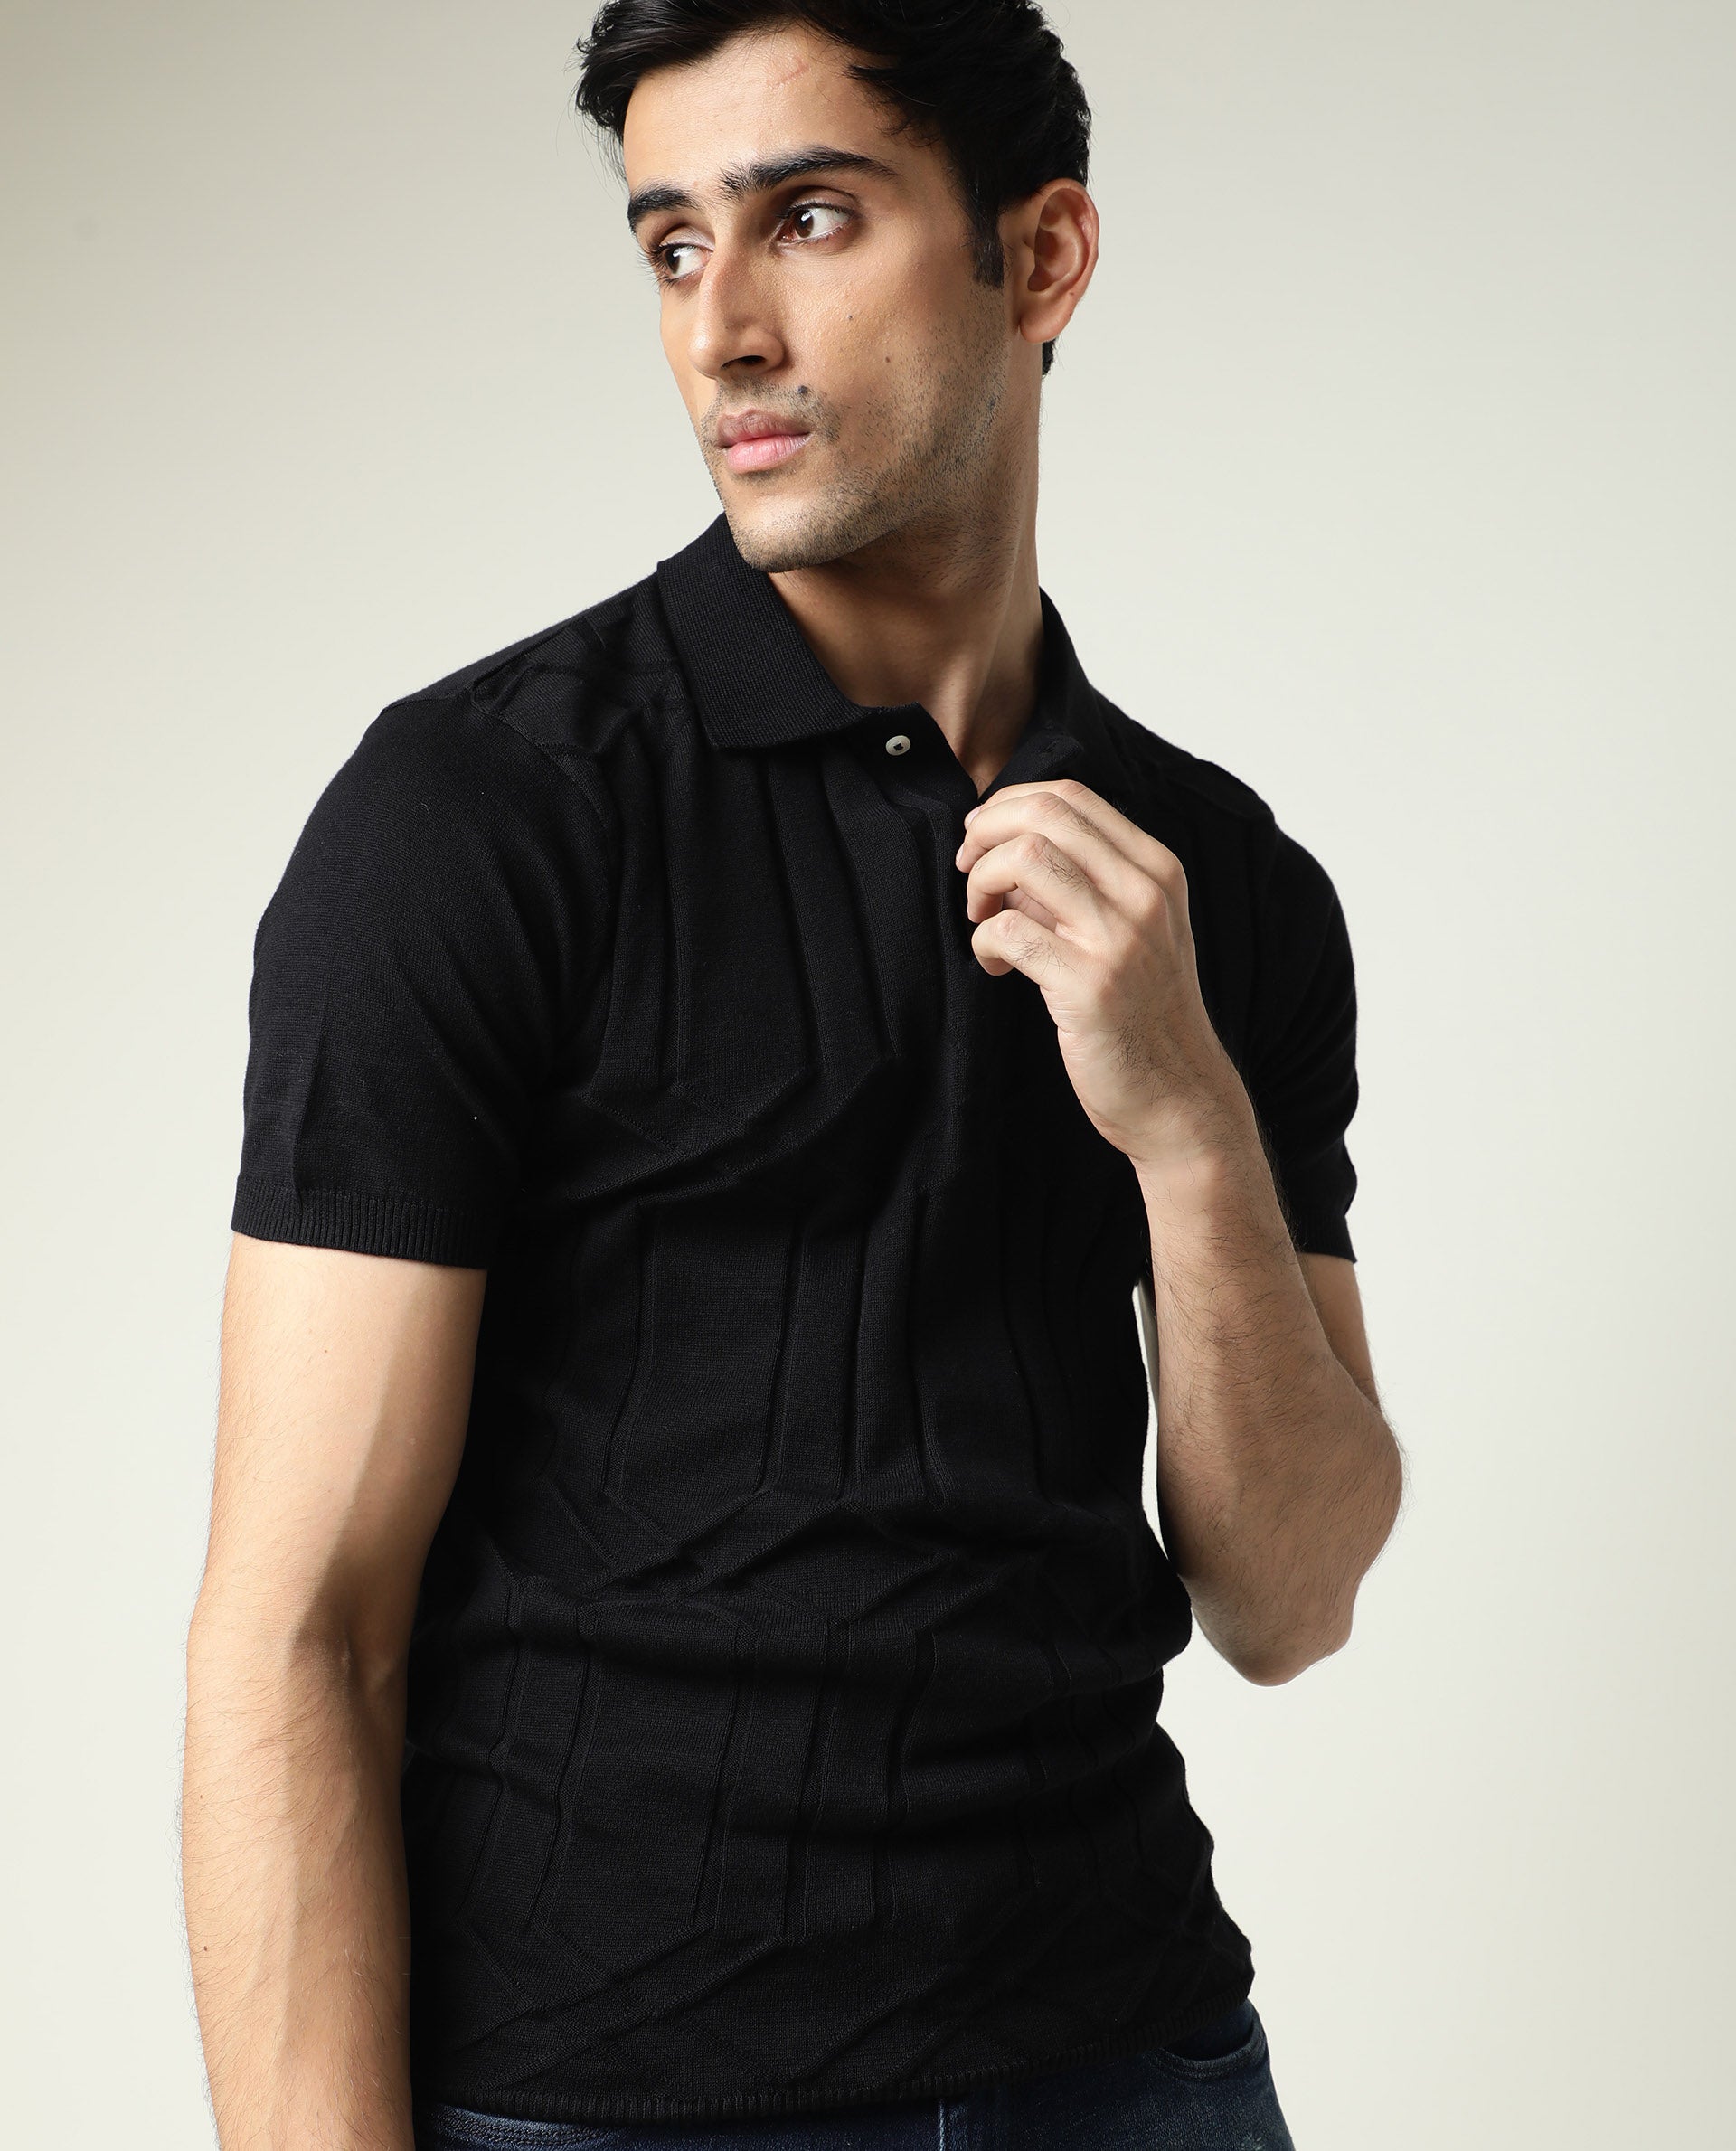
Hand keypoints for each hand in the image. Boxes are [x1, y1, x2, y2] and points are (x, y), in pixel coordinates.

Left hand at [953, 777, 1252, 1170]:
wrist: (1178, 1097)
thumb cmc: (1142, 1013)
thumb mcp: (1130, 930)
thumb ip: (1079, 884)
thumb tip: (1005, 847)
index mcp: (1157, 870)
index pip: (1070, 796)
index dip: (1009, 807)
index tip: (983, 842)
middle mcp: (1146, 893)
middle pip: (1044, 815)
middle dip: (986, 836)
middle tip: (969, 875)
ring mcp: (1121, 938)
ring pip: (1024, 859)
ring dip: (981, 885)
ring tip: (982, 921)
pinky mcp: (1089, 985)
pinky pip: (1007, 931)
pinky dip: (983, 943)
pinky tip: (996, 967)